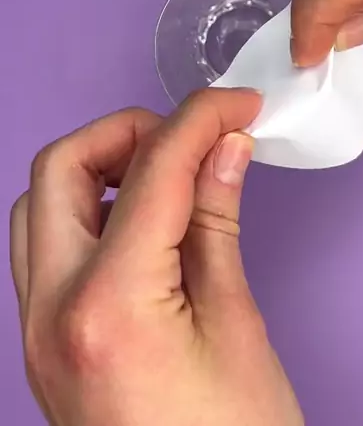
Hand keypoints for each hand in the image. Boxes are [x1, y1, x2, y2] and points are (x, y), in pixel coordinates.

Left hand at [10, 90, 303, 425]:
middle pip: (61, 170)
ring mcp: (35, 333)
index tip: (237, 106)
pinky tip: (140, 223)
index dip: (200, 119)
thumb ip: (216, 222)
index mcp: (108, 306)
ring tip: (166, 177)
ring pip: (40, 207)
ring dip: (99, 170)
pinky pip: (45, 249)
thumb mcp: (237, 329)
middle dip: (128, 132)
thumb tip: (223, 147)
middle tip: (191, 140)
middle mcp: (50, 313)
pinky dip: (87, 213)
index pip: (152, 172)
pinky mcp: (43, 346)